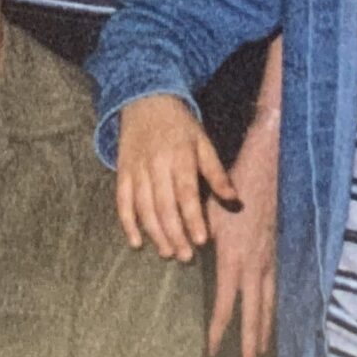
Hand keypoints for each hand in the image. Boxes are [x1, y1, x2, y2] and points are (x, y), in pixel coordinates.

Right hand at [114, 95, 234, 263]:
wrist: (145, 99)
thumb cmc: (180, 125)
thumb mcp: (203, 142)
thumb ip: (217, 173)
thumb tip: (234, 200)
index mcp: (180, 156)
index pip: (186, 192)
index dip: (193, 218)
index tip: (201, 240)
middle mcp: (156, 164)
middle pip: (164, 205)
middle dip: (175, 233)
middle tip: (185, 257)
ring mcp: (136, 168)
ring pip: (143, 207)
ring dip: (155, 233)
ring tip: (167, 253)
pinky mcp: (122, 172)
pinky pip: (122, 201)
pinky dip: (127, 223)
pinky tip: (136, 242)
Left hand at [208, 109, 279, 356]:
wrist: (269, 167)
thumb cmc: (232, 187)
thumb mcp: (209, 213)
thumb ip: (198, 238)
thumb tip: (182, 256)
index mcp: (234, 258)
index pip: (226, 304)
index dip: (219, 330)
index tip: (213, 353)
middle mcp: (255, 264)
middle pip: (254, 315)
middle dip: (250, 346)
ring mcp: (270, 259)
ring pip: (269, 304)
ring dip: (264, 331)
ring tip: (260, 355)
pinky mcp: (276, 251)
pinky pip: (276, 288)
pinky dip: (273, 309)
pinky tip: (270, 318)